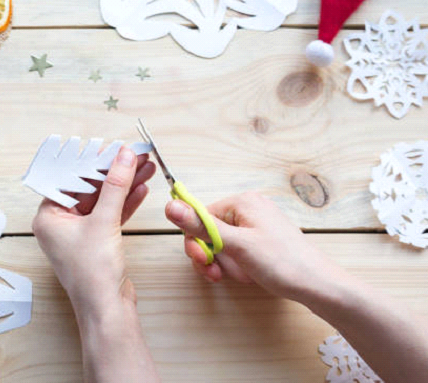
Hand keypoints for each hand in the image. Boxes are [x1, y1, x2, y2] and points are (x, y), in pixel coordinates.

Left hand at [32, 147, 155, 312]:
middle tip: (133, 155)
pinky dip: (125, 202)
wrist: (108, 309)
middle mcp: (60, 224)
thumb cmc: (93, 274)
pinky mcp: (97, 241)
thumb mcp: (104, 221)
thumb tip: (123, 157)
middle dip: (114, 172)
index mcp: (48, 217)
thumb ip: (115, 185)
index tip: (112, 147)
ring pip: (103, 200)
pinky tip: (141, 188)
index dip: (92, 161)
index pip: (70, 179)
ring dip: (124, 184)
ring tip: (145, 167)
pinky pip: (110, 214)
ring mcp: (79, 234)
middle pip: (88, 188)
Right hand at [165, 192, 340, 300]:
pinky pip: (235, 249)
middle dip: (210, 255)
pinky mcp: (260, 239)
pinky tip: (246, 274)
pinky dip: (235, 264)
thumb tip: (170, 205)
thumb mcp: (236, 245)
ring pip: (220, 243)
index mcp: (242, 201)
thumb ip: (201, 226)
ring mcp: (255, 224)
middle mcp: (248, 208)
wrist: (317, 285)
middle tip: (216, 274)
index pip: (200, 216)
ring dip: (223, 263)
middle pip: (208, 230)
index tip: (203, 262)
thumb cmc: (281, 262)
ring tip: (238, 276)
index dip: (196, 242)